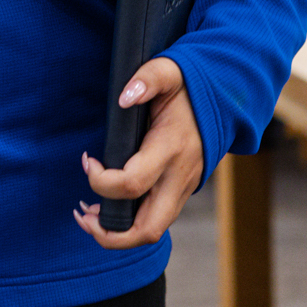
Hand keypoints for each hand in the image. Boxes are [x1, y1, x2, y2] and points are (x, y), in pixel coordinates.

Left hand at [74, 57, 204, 248]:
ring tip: (87, 216)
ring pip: (152, 231)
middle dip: (111, 234)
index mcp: (171, 149)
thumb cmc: (189, 88)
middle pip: (148, 229)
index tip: (88, 160)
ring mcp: (182, 189)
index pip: (132, 183)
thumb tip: (124, 98)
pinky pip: (154, 220)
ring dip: (117, 233)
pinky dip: (129, 223)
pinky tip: (107, 208)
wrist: (225, 100)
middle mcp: (178, 177)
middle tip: (81, 215)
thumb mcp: (169, 73)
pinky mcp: (179, 193)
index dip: (100, 180)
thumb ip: (148, 79)